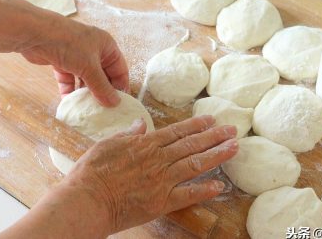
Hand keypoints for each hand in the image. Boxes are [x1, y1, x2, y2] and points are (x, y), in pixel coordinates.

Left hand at [20, 16, 128, 106]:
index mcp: (106, 46)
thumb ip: (102, 87)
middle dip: (102, 92)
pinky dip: (69, 91)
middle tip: (104, 111)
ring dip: (85, 93)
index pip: (119, 69)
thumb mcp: (90, 67)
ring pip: (85, 79)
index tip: (120, 105)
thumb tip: (114, 103)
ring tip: (88, 110)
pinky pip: (69, 80)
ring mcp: (76, 56)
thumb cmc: (68, 44)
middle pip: (102, 76)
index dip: (121, 87)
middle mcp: (93, 50)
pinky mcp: (61, 62)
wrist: (35, 34)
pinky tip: (70, 103)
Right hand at [62, 115, 237, 235]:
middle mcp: (158, 160)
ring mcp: (162, 181)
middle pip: (191, 145)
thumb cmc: (92, 172)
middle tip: (233, 130)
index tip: (211, 119)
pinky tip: (219, 186)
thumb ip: (127, 134)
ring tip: (234, 148)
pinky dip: (204, 190)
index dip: (196, 125)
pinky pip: (188, 195)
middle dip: (214, 136)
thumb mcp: (107, 144)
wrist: (87, 200)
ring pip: (195, 165)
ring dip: (216, 155)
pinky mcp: (161, 202)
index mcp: (145, 145)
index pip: (177, 131)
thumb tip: (141, 124)